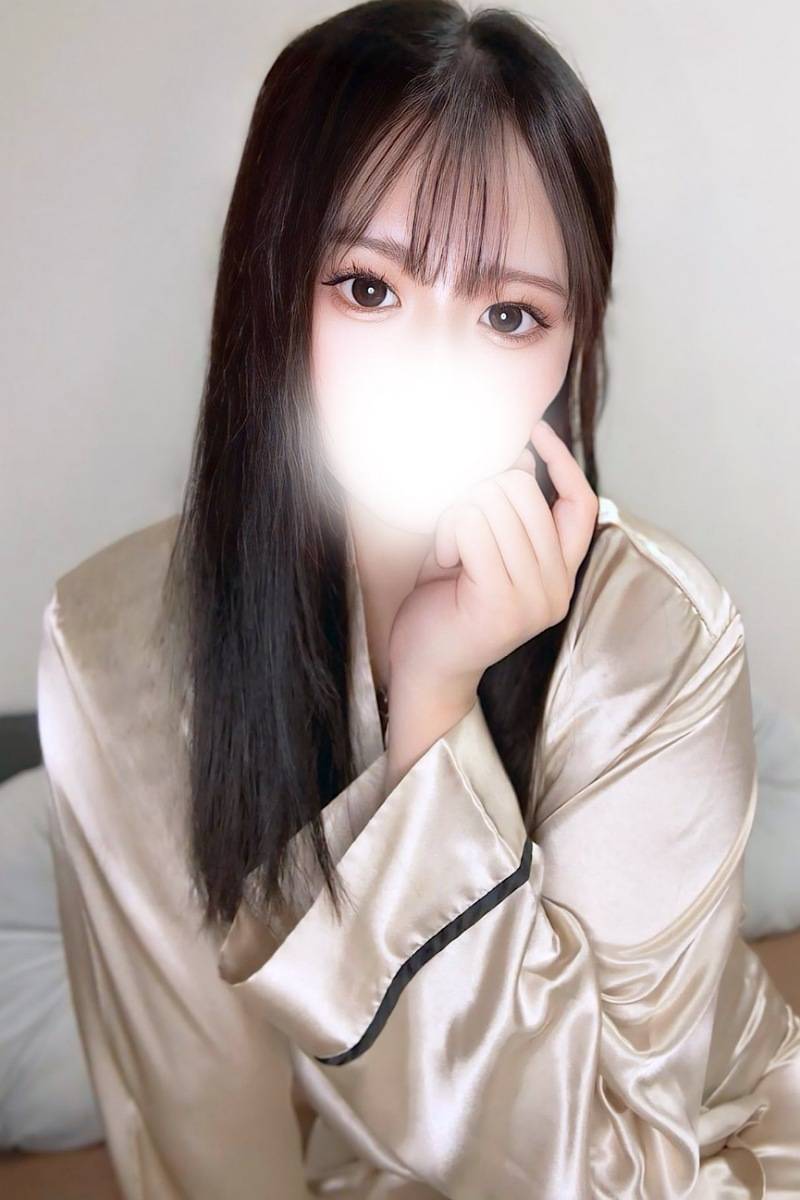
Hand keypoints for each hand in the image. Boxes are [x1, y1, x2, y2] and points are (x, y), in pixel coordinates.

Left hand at [388, 416, 598, 698]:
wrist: (425, 669)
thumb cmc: (445, 606)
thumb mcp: (480, 549)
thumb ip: (503, 511)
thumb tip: (520, 456)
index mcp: (561, 575)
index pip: (582, 505)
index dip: (561, 462)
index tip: (534, 430)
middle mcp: (558, 588)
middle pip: (525, 493)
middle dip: (479, 494)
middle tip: (457, 529)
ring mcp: (533, 598)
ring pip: (494, 503)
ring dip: (458, 517)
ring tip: (450, 552)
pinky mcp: (501, 602)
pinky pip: (473, 525)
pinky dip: (450, 532)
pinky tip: (445, 561)